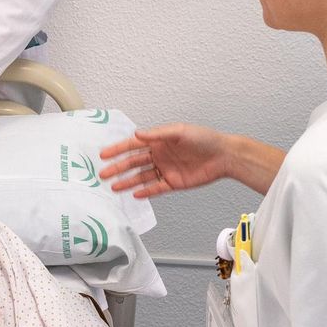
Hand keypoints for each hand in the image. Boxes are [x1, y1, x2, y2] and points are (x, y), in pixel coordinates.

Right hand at [98, 123, 231, 198]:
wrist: (224, 156)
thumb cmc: (204, 139)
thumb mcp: (180, 132)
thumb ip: (157, 134)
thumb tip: (137, 134)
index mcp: (158, 141)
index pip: (133, 146)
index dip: (118, 150)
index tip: (103, 155)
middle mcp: (159, 155)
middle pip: (134, 163)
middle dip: (118, 168)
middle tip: (102, 174)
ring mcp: (166, 170)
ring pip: (142, 177)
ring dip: (128, 181)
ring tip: (114, 187)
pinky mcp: (174, 182)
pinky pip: (156, 188)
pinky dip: (146, 191)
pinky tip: (134, 194)